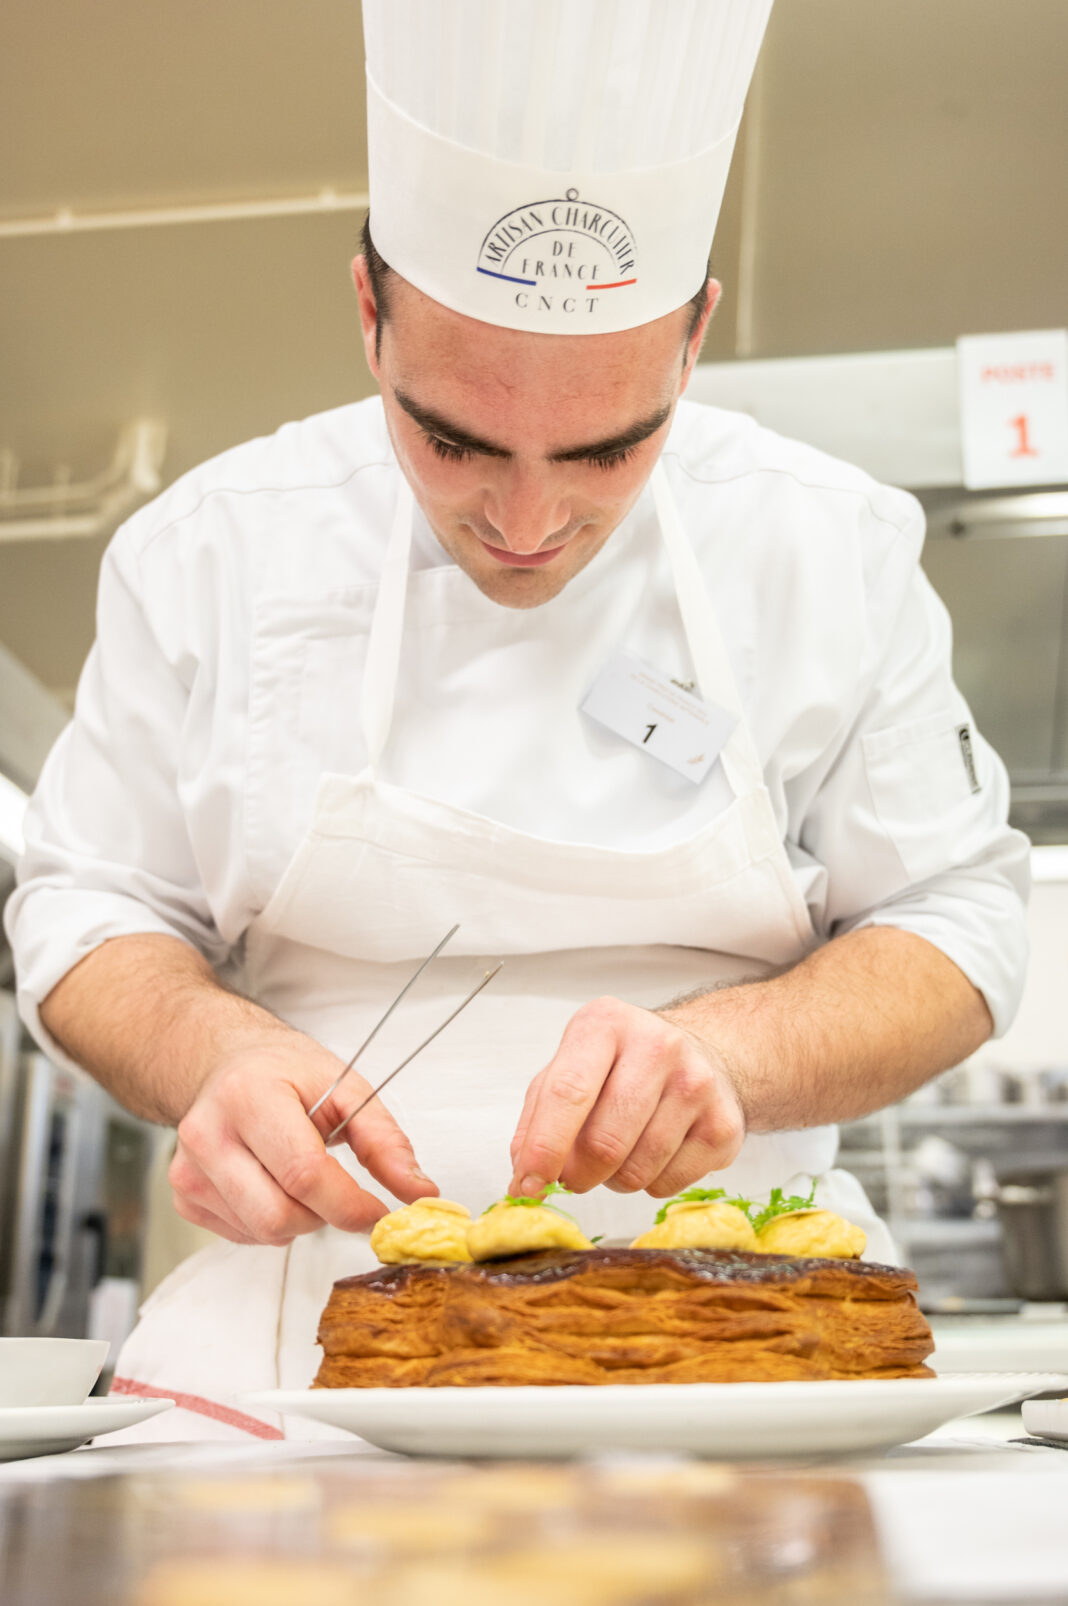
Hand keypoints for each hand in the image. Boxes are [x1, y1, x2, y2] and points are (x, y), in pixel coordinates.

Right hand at [170, 1026, 436, 1244]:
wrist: (228, 1065)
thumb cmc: (285, 1072)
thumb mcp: (346, 1089)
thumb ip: (386, 1142)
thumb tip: (418, 1193)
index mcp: (248, 1096)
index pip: (304, 1173)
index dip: (351, 1204)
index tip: (381, 1213)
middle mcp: (208, 1133)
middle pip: (279, 1215)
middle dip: (324, 1215)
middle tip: (340, 1191)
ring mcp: (188, 1168)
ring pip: (262, 1232)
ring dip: (299, 1219)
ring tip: (302, 1176)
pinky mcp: (183, 1195)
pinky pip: (242, 1235)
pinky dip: (271, 1222)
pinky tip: (273, 1184)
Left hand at [508, 997, 744, 1199]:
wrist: (703, 1054)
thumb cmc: (624, 1064)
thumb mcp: (573, 1067)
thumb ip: (539, 1116)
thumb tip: (525, 1174)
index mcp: (606, 1024)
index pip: (567, 1093)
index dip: (543, 1148)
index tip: (528, 1185)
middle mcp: (657, 1046)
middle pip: (602, 1142)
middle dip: (577, 1175)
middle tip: (573, 1176)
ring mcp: (697, 1085)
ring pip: (635, 1171)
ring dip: (612, 1180)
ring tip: (618, 1154)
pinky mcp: (724, 1125)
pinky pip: (667, 1185)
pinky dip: (648, 1184)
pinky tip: (652, 1155)